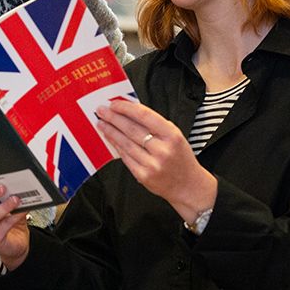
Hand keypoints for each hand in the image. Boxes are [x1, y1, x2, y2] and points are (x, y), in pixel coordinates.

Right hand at [0, 169, 30, 270]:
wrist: (16, 242)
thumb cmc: (8, 219)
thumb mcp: (5, 200)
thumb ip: (6, 191)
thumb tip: (14, 180)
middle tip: (1, 187)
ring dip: (3, 207)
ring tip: (15, 199)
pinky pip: (3, 226)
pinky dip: (14, 217)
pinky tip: (21, 211)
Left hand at [96, 99, 216, 222]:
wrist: (188, 186)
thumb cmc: (180, 158)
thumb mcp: (175, 137)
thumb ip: (155, 125)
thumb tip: (130, 111)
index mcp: (172, 136)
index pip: (145, 116)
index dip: (127, 108)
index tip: (114, 104)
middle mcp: (163, 150)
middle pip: (132, 129)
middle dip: (113, 118)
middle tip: (102, 111)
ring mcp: (152, 164)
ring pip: (126, 143)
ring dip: (110, 131)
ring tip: (101, 123)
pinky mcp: (143, 175)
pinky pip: (125, 157)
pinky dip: (116, 145)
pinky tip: (110, 138)